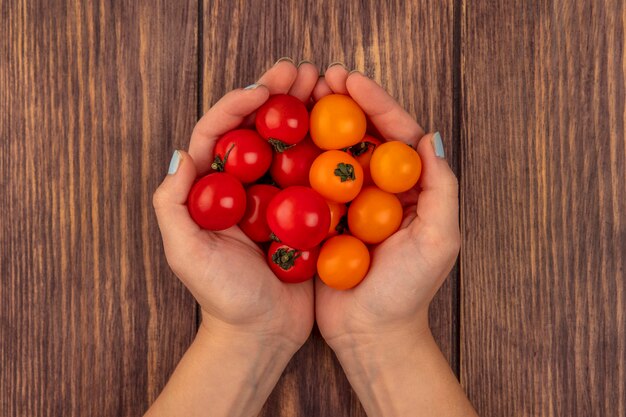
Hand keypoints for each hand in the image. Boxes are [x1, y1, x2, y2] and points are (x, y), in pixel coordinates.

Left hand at [152, 59, 319, 352]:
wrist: (262, 333)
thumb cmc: (222, 298)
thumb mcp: (186, 254)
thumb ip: (173, 206)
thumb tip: (181, 154)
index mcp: (212, 190)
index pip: (218, 134)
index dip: (236, 105)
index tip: (261, 90)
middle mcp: (243, 187)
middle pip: (256, 130)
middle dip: (276, 96)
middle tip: (299, 71)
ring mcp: (275, 198)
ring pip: (288, 145)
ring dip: (304, 113)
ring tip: (324, 85)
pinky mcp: (304, 212)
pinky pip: (315, 174)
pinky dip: (327, 149)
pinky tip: (344, 128)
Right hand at [314, 66, 460, 352]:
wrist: (371, 333)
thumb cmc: (409, 292)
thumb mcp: (440, 240)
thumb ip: (441, 189)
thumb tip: (429, 136)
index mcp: (410, 187)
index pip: (395, 133)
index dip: (375, 102)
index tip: (349, 79)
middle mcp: (378, 188)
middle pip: (360, 134)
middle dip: (341, 102)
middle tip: (318, 75)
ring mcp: (348, 202)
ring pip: (332, 152)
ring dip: (315, 121)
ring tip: (296, 94)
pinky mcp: (321, 219)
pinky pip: (308, 182)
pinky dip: (295, 157)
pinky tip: (279, 136)